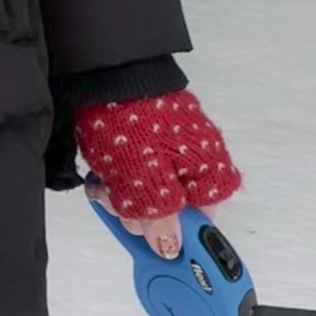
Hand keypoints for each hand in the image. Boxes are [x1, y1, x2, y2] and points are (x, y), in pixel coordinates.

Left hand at [75, 88, 240, 262]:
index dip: (169, 232)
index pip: (200, 224)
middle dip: (140, 211)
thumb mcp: (144, 180)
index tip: (143, 232)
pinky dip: (121, 171)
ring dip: (125, 192)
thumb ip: (159, 218)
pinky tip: (103, 168)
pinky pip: (141, 166)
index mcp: (212, 173)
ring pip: (153, 189)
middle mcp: (201, 160)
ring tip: (104, 181)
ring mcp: (177, 145)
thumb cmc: (131, 117)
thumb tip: (169, 248)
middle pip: (173, 209)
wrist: (108, 67)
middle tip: (116, 200)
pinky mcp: (153, 133)